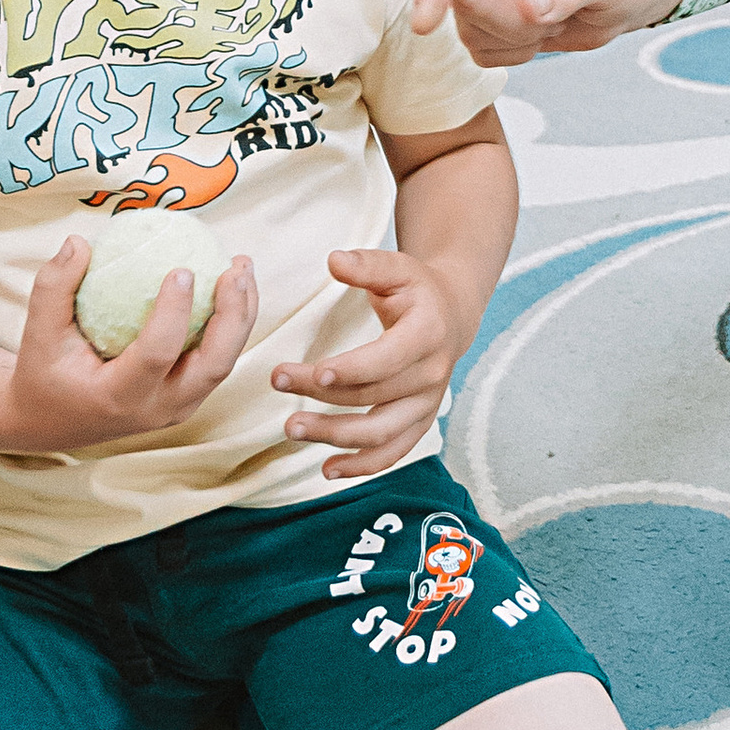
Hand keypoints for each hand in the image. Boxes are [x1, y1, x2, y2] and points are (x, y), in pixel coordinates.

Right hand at [0, 235, 259, 450]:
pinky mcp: (186, 398)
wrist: (52, 421)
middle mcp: (157, 409)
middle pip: (214, 366)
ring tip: (241, 267)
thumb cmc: (44, 371)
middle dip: (233, 316)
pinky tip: (228, 284)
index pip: (157, 355)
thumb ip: (54, 287)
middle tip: (234, 269)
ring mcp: (177, 408)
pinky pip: (216, 359)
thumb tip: (79, 241)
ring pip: (224, 364)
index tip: (182, 268)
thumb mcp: (37, 332)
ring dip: (241, 315)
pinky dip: (229, 323)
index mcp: (119, 397)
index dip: (174, 312)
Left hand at [270, 245, 478, 479]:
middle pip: (373, 397)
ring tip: (291, 428)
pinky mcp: (420, 422)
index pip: (386, 360)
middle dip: (322, 396)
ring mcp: (427, 404)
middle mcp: (433, 375)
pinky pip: (392, 452)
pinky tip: (326, 470)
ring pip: (380, 433)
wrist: (452, 314)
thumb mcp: (397, 267)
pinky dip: (362, 466)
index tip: (313, 372)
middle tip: (277, 383)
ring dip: (335, 437)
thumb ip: (366, 264)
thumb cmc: (417, 289)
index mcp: (427, 334)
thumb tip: (334, 259)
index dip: (351, 370)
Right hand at [409, 0, 696, 65]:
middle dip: (510, 19)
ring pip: (470, 32)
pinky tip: (547, 32)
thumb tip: (527, 7)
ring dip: (517, 38)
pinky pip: (485, 53)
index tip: (424, 24)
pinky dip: (517, 52)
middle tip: (559, 10)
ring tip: (557, 16)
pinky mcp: (490, 22)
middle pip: (462, 0)